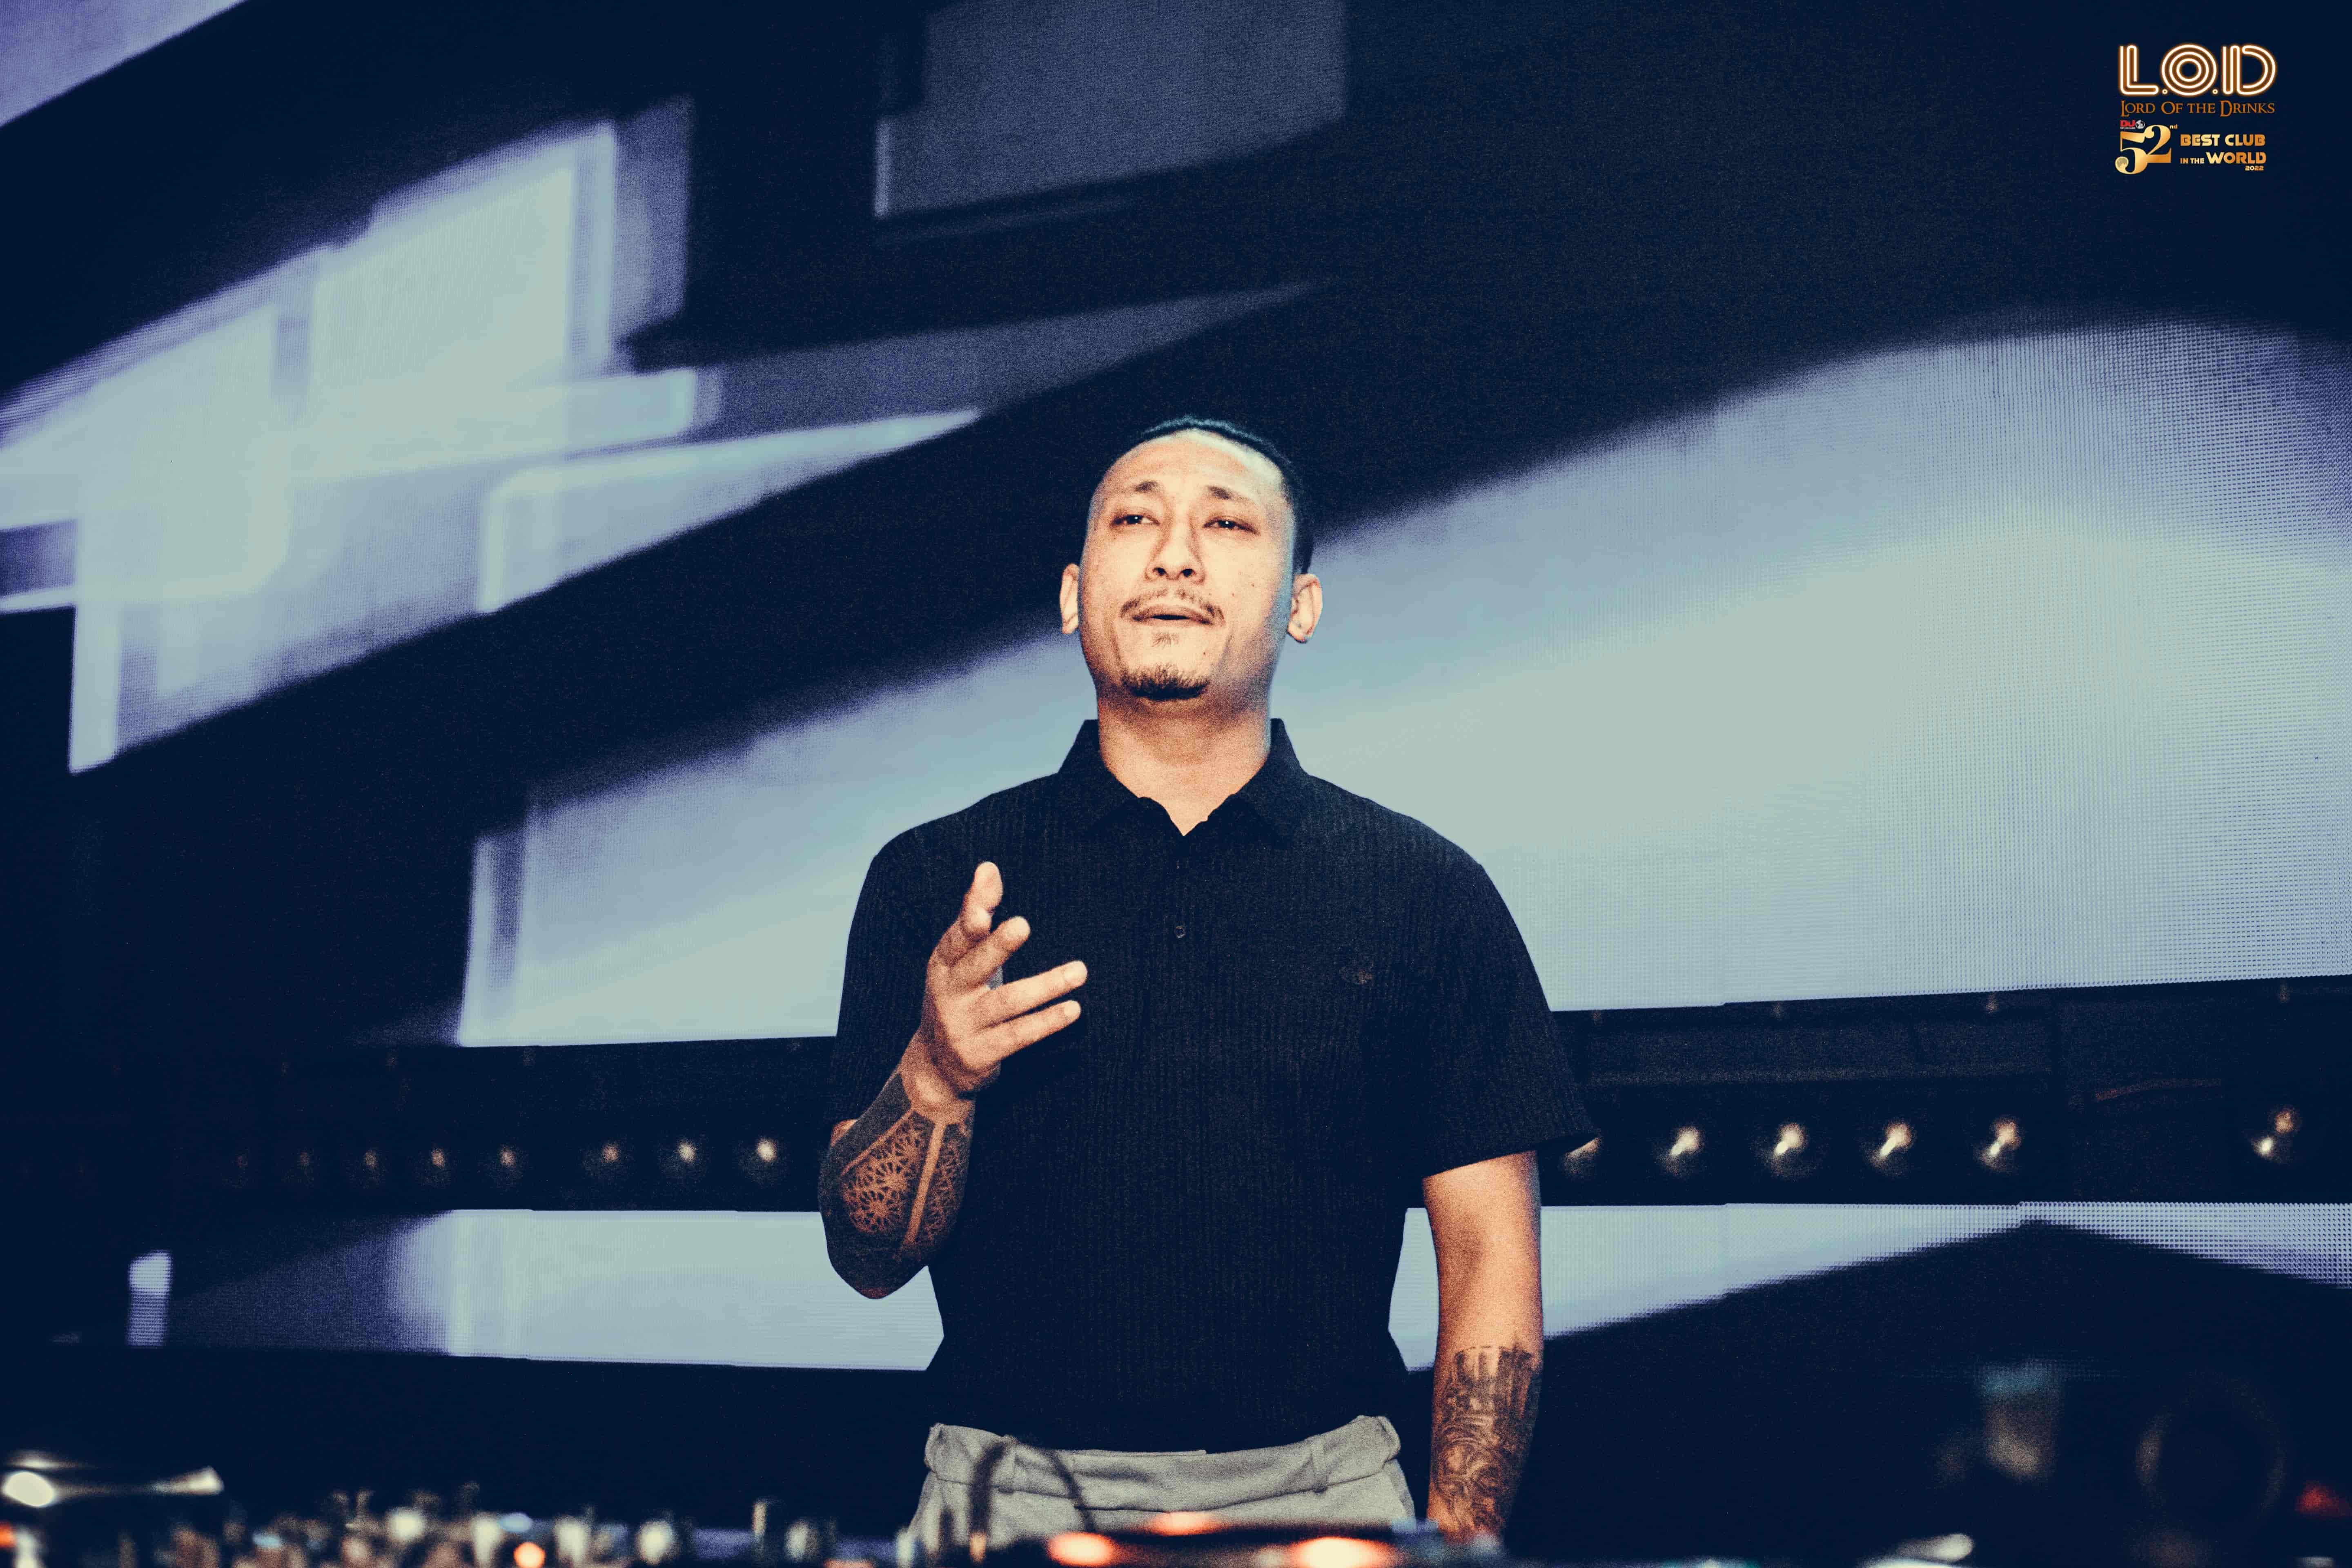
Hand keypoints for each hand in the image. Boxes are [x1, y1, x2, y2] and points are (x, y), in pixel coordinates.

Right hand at [905, 862, 1084, 1108]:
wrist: (935, 1068)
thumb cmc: (959, 996)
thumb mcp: (960, 958)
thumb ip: (976, 911)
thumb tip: (988, 867)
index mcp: (942, 965)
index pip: (955, 939)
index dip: (968, 923)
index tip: (985, 911)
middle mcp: (948, 994)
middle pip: (974, 967)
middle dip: (997, 947)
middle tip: (1023, 924)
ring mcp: (962, 1027)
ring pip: (1006, 1003)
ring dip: (1045, 986)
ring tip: (1080, 971)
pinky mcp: (980, 1055)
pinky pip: (1017, 1036)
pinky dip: (1046, 1022)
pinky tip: (1073, 1010)